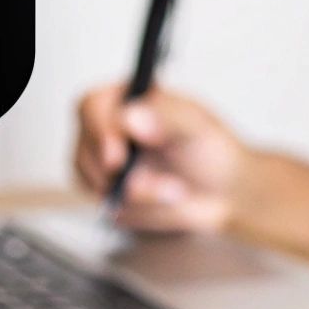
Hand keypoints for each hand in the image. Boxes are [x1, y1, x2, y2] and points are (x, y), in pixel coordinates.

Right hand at [73, 82, 248, 232]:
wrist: (224, 191)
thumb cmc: (211, 150)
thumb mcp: (197, 125)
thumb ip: (166, 116)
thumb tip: (130, 117)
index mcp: (127, 98)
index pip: (91, 106)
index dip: (99, 131)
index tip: (117, 158)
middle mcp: (108, 128)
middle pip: (85, 149)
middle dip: (125, 174)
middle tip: (163, 185)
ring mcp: (103, 162)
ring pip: (94, 183)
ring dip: (139, 195)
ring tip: (176, 191)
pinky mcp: (108, 193)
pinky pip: (108, 205)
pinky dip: (138, 209)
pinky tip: (164, 201)